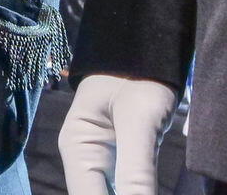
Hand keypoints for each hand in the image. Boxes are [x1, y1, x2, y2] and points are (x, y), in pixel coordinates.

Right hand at [59, 74, 177, 194]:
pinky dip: (139, 194)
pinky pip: (129, 191)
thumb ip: (137, 168)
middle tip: (146, 194)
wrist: (143, 46)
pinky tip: (149, 192)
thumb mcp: (139, 119)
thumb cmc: (137, 74)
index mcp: (77, 147)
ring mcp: (106, 162)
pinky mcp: (126, 162)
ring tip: (148, 192)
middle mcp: (86, 160)